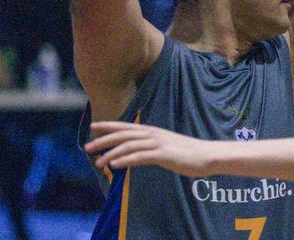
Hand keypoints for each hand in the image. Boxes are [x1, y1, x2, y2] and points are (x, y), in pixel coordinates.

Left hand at [85, 121, 215, 176]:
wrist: (206, 155)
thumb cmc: (185, 152)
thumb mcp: (165, 145)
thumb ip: (150, 146)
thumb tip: (136, 151)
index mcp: (151, 131)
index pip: (125, 126)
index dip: (108, 126)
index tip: (92, 127)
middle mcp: (152, 134)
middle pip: (123, 135)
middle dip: (103, 140)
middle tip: (86, 148)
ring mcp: (158, 143)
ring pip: (129, 146)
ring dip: (111, 154)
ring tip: (97, 163)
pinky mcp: (163, 154)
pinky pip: (140, 157)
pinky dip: (126, 160)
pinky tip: (115, 166)